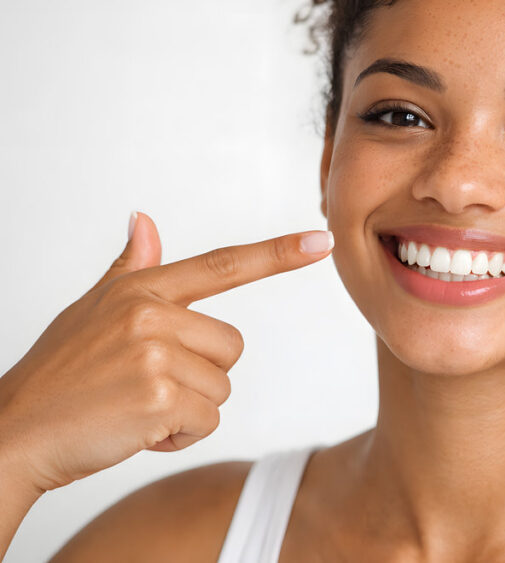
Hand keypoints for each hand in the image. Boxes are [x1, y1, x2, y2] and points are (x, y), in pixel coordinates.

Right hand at [0, 212, 333, 494]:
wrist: (14, 432)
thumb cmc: (59, 374)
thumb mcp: (91, 310)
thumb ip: (132, 268)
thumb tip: (146, 219)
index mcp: (142, 289)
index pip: (224, 265)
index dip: (278, 253)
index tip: (322, 240)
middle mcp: (151, 313)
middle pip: (232, 348)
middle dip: (200, 376)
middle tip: (144, 386)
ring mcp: (156, 354)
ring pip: (222, 388)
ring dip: (188, 410)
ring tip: (135, 407)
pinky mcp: (160, 396)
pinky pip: (208, 421)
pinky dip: (179, 436)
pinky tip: (136, 430)